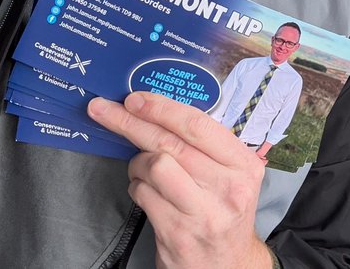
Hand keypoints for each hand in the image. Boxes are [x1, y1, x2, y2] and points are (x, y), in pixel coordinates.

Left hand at [88, 93, 272, 268]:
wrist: (229, 265)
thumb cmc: (223, 210)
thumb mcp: (231, 175)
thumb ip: (206, 146)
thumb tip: (159, 110)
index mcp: (243, 164)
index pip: (198, 126)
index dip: (161, 108)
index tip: (135, 98)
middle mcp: (227, 187)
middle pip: (170, 142)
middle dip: (131, 122)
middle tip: (105, 109)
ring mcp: (202, 213)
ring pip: (153, 166)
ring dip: (137, 162)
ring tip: (142, 168)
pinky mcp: (177, 233)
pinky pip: (143, 195)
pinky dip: (137, 187)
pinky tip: (146, 191)